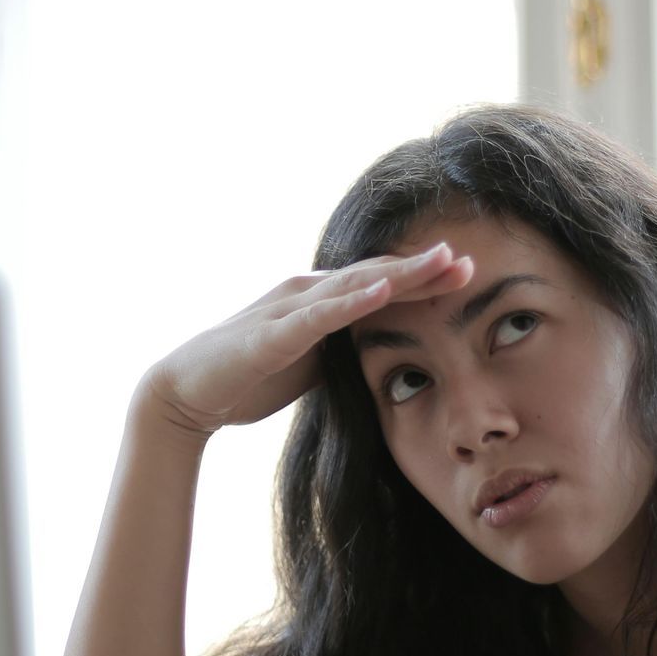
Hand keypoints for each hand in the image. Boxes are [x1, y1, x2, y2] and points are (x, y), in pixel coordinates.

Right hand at [143, 243, 473, 438]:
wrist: (186, 394)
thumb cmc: (247, 377)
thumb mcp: (311, 363)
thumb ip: (343, 350)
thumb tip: (383, 356)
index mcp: (318, 301)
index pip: (380, 284)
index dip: (424, 279)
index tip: (469, 275)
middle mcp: (306, 293)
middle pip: (375, 275)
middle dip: (424, 269)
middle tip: (470, 261)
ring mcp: (289, 309)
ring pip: (354, 286)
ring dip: (399, 273)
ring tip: (440, 261)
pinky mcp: (273, 334)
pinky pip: (319, 316)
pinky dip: (352, 302)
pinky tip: (382, 292)